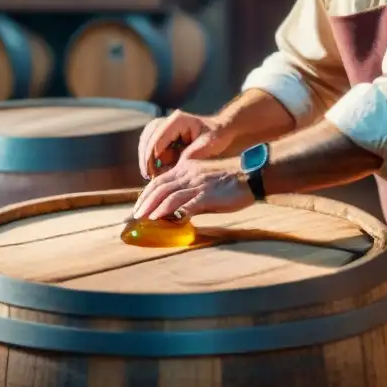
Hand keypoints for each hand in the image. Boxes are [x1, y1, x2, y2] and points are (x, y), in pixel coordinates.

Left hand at [132, 159, 254, 220]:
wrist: (253, 175)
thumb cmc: (232, 181)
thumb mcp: (206, 180)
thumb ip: (191, 191)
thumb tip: (178, 210)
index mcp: (188, 168)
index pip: (160, 180)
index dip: (146, 194)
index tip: (138, 206)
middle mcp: (190, 174)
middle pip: (159, 187)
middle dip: (144, 202)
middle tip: (133, 216)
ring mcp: (198, 184)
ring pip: (168, 194)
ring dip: (152, 207)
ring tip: (142, 218)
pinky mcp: (207, 195)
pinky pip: (184, 203)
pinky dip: (169, 212)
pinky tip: (160, 219)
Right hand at [137, 109, 232, 179]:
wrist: (221, 130)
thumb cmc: (217, 137)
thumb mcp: (207, 146)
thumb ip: (190, 156)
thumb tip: (172, 168)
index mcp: (178, 120)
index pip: (157, 138)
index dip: (151, 157)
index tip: (151, 174)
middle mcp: (169, 120)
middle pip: (148, 137)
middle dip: (146, 158)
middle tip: (148, 176)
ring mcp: (166, 124)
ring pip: (146, 139)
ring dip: (147, 157)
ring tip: (151, 173)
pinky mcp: (165, 132)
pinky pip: (151, 143)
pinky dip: (152, 156)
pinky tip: (157, 169)